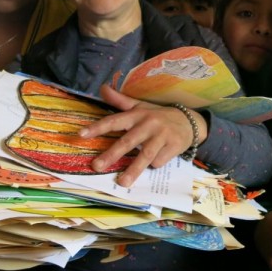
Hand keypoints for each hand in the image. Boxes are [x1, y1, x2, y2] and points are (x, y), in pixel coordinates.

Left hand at [79, 84, 206, 187]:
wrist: (189, 121)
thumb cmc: (159, 116)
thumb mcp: (140, 106)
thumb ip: (120, 100)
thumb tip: (102, 87)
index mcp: (138, 114)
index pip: (115, 120)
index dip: (98, 127)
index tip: (81, 135)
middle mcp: (149, 124)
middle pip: (128, 141)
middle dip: (112, 154)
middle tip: (96, 166)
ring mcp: (162, 136)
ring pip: (145, 155)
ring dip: (133, 170)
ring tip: (121, 183)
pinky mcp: (174, 146)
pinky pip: (159, 160)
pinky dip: (153, 165)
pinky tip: (151, 166)